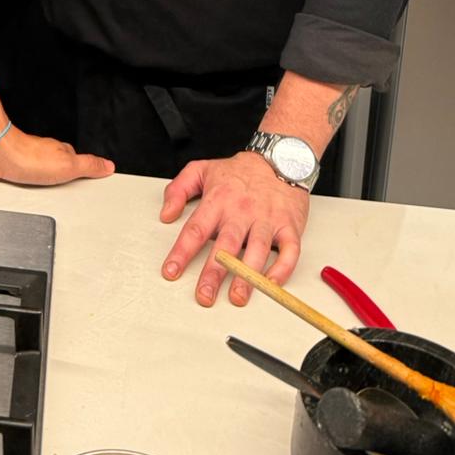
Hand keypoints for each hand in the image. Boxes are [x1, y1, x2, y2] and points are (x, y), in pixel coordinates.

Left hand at [0, 125, 113, 185]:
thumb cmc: (27, 157)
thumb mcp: (68, 165)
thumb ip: (89, 166)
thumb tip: (108, 165)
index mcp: (62, 153)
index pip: (80, 164)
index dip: (87, 174)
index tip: (95, 183)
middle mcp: (46, 156)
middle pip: (62, 170)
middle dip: (68, 181)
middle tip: (74, 193)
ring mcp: (29, 163)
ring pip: (44, 175)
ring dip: (48, 184)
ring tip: (53, 195)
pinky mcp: (13, 170)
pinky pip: (26, 180)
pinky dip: (30, 185)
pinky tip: (29, 191)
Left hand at [160, 150, 308, 304]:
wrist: (279, 157)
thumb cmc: (240, 171)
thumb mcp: (201, 170)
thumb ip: (178, 189)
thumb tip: (166, 214)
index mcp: (218, 200)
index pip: (195, 230)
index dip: (181, 252)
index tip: (171, 272)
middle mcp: (241, 211)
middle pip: (225, 246)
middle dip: (213, 273)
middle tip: (204, 295)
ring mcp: (267, 219)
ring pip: (256, 250)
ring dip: (247, 276)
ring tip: (237, 297)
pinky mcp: (289, 226)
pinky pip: (289, 251)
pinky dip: (282, 268)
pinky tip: (272, 283)